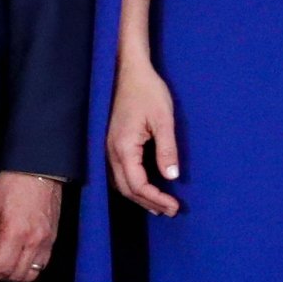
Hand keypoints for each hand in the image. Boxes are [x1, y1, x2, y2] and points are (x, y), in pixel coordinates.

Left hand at [0, 171, 62, 281]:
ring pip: (31, 273)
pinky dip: (28, 267)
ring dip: (14, 275)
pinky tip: (17, 258)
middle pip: (16, 275)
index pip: (1, 268)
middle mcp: (34, 241)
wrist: (39, 170)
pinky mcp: (53, 238)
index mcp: (16, 233)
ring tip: (2, 265)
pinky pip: (42, 263)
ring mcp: (46, 241)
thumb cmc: (13, 184)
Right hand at [106, 57, 180, 214]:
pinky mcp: (110, 143)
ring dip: (139, 197)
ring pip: (119, 183)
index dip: (156, 199)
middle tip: (171, 211)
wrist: (127, 70)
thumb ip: (167, 149)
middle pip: (127, 189)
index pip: (138, 185)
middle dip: (149, 202)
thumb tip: (171, 177)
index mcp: (124, 147)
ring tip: (159, 206)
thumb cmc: (147, 91)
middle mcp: (110, 152)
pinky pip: (117, 173)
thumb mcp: (164, 118)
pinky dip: (131, 185)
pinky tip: (143, 187)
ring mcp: (107, 148)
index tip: (175, 206)